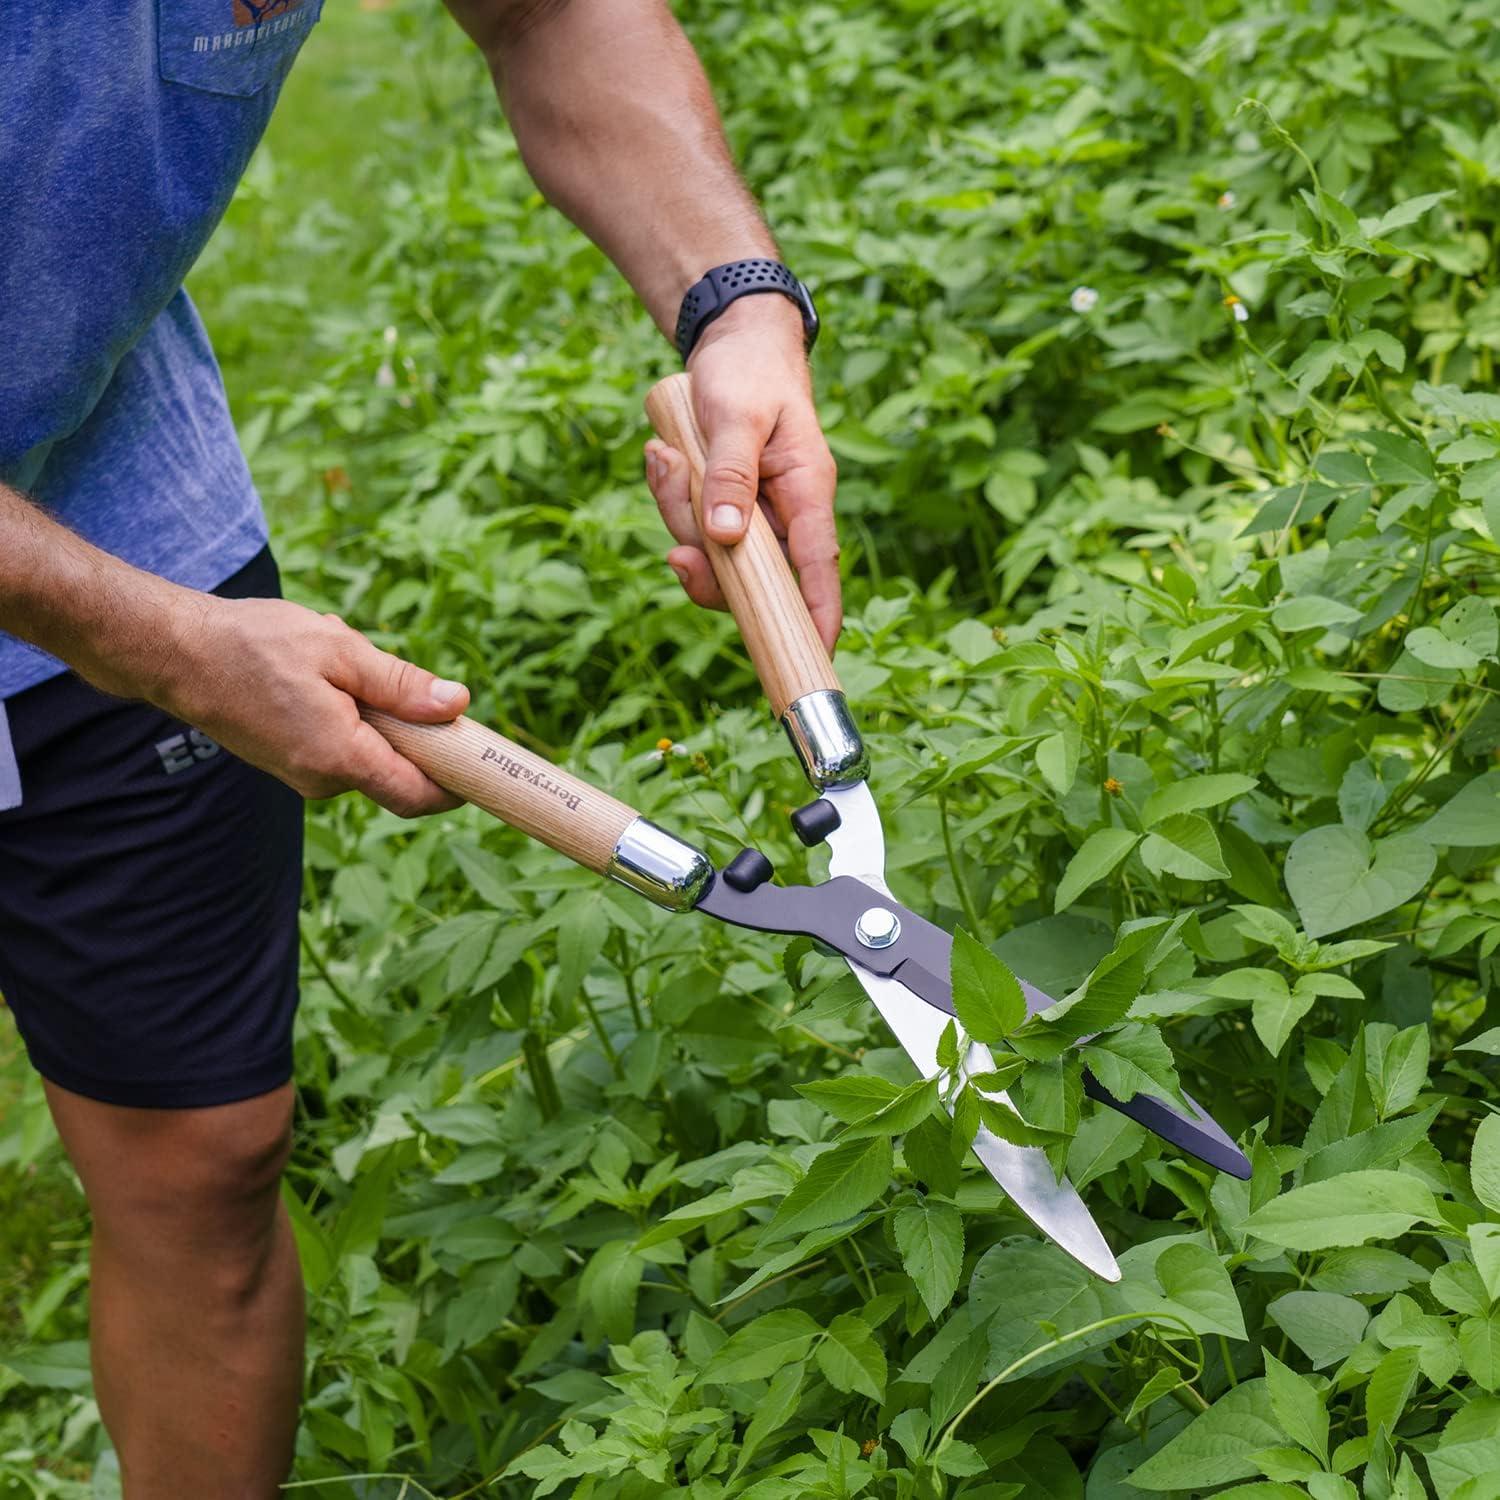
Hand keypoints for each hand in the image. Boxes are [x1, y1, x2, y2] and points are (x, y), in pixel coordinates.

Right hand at [148, 595, 470, 817]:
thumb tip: (458, 705)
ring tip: (333, 658)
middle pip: (399, 770)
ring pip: (369, 750)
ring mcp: (302, 775)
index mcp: (340, 758)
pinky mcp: (290, 762)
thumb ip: (403, 685)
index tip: (483, 761)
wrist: (175, 652)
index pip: (418, 796)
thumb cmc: (254, 645)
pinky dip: (346, 709)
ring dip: (371, 707)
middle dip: (407, 723)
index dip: (457, 784)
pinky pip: (341, 743)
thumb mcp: (341, 651)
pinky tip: (316, 670)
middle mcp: (322, 780)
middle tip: (381, 670)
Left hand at [644, 298, 840, 651]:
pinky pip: (689, 522)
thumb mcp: (738, 415)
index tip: (816, 656)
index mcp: (807, 492)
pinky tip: (664, 453)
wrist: (733, 337)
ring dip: (676, 510)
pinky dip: (669, 494)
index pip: (819, 568)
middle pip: (749, 576)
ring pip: (710, 549)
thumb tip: (725, 538)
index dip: (818, 615)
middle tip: (672, 547)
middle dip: (704, 564)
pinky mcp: (721, 503)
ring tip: (666, 455)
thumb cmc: (749, 371)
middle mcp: (783, 513)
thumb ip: (731, 474)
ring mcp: (751, 512)